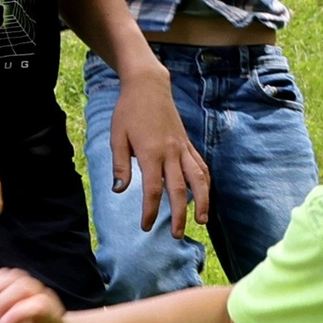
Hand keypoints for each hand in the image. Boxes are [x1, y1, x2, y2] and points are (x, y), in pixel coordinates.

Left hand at [109, 68, 207, 234]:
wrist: (148, 86)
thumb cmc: (128, 111)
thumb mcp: (117, 137)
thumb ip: (120, 165)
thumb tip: (119, 190)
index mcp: (151, 153)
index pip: (154, 189)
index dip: (151, 210)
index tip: (146, 226)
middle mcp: (172, 153)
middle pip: (180, 190)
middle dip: (180, 215)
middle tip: (178, 236)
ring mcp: (183, 148)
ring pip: (198, 179)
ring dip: (202, 201)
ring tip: (202, 221)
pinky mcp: (188, 143)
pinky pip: (200, 166)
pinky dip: (205, 182)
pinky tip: (204, 195)